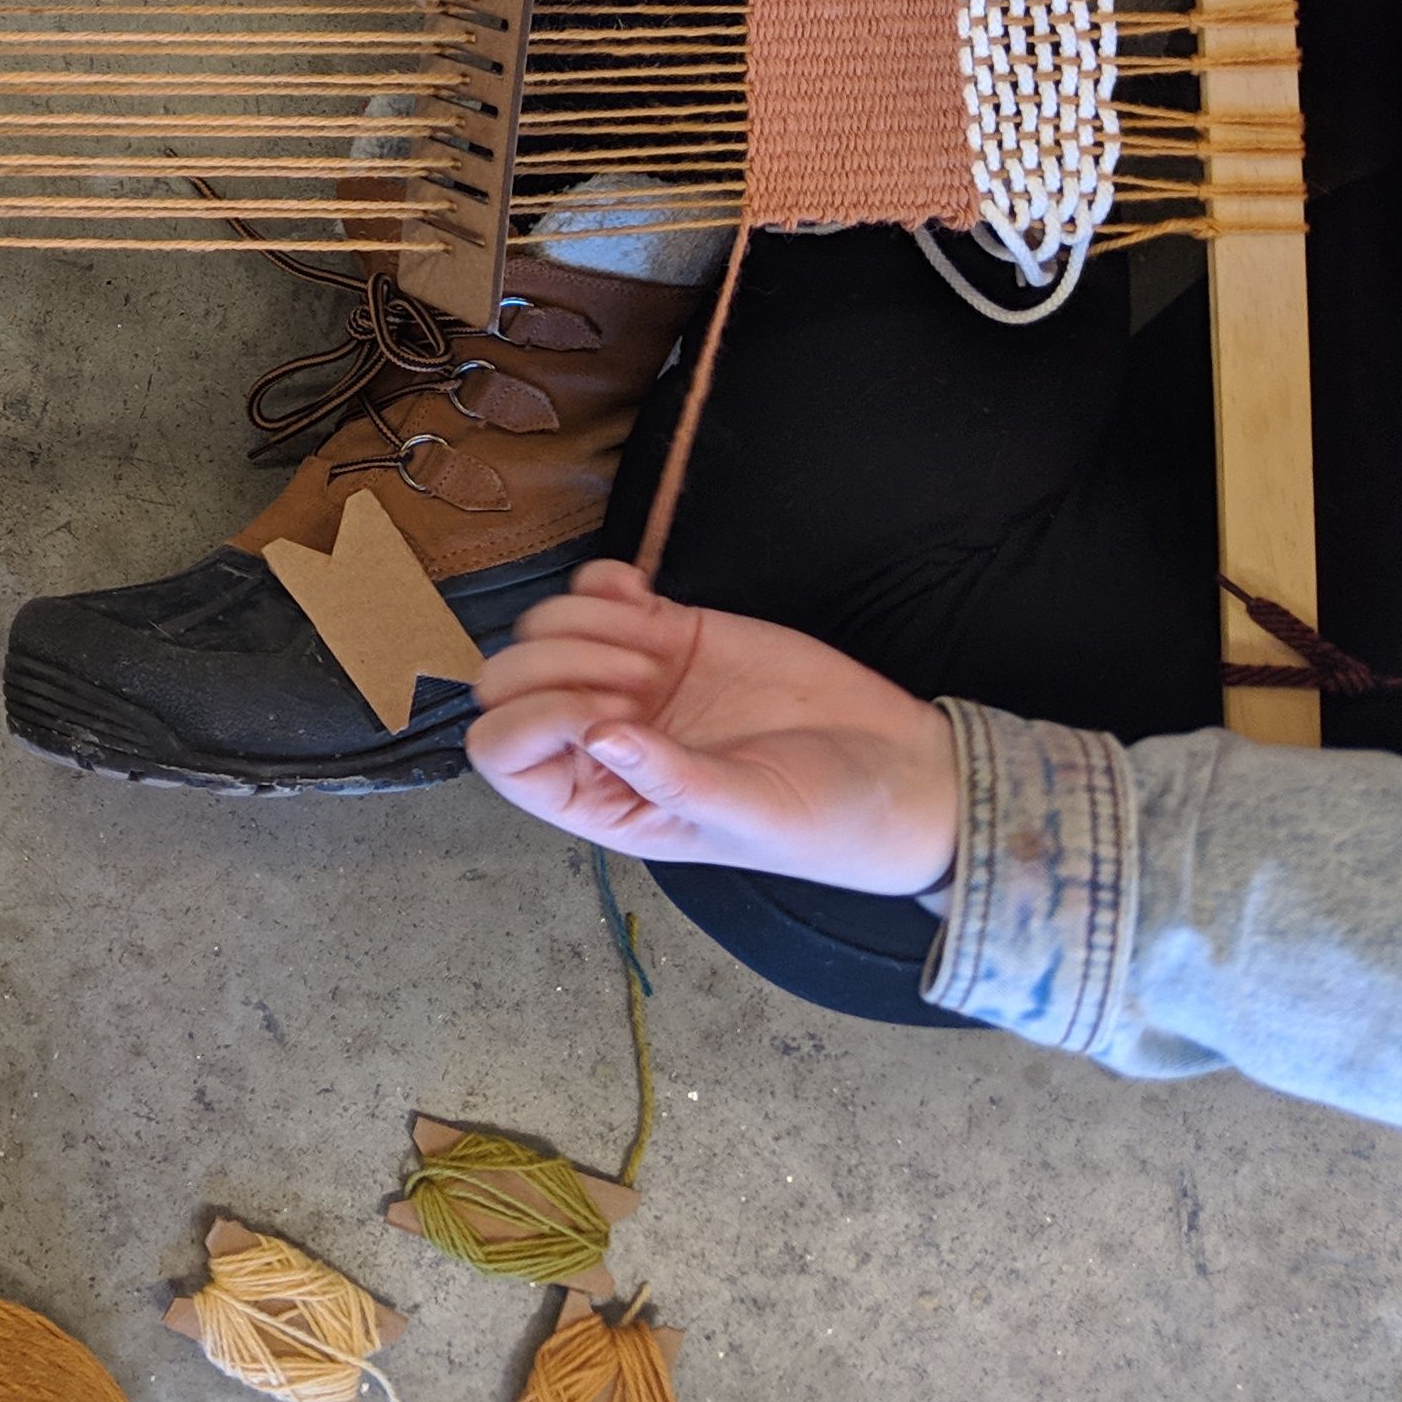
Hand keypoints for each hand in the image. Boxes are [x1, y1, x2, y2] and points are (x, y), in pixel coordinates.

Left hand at [466, 560, 961, 896]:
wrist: (901, 772)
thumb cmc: (826, 819)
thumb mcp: (749, 815)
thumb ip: (671, 780)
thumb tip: (597, 738)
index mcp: (602, 800)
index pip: (500, 753)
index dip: (532, 721)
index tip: (607, 714)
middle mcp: (600, 739)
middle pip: (508, 679)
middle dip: (560, 665)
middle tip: (644, 680)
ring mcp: (630, 679)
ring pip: (544, 626)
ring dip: (588, 624)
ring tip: (660, 654)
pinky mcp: (670, 632)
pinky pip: (595, 589)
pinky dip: (607, 582)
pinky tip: (655, 604)